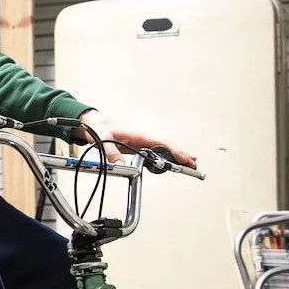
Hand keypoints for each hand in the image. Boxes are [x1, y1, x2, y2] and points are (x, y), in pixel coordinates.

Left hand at [76, 110, 196, 168]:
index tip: (186, 159)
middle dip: (182, 155)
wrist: (93, 122)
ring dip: (177, 155)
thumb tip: (120, 164)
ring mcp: (142, 141)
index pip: (162, 143)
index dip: (175, 151)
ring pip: (164, 148)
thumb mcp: (102, 139)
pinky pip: (156, 151)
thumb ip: (110, 152)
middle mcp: (143, 137)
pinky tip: (173, 161)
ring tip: (191, 164)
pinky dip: (167, 156)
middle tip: (194, 166)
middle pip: (167, 146)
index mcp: (138, 134)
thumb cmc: (99, 127)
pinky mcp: (138, 146)